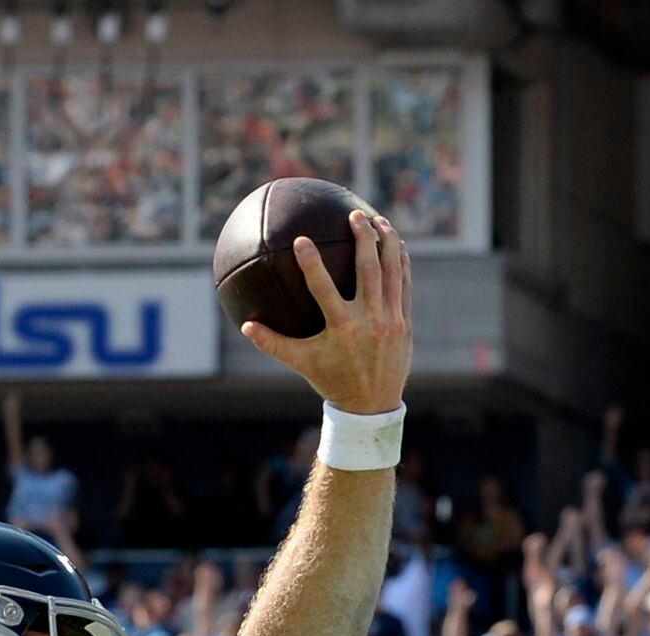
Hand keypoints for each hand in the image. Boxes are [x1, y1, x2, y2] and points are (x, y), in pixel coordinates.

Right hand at [240, 209, 413, 418]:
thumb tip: (245, 325)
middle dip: (363, 237)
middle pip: (368, 269)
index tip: (300, 240)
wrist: (371, 407)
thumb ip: (274, 344)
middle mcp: (369, 321)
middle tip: (354, 215)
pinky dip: (402, 264)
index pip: (323, 288)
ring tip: (380, 220)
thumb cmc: (332, 381)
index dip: (310, 263)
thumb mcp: (302, 363)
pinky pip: (404, 285)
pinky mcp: (404, 322)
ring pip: (392, 272)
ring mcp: (390, 320)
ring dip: (388, 243)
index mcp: (342, 328)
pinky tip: (397, 245)